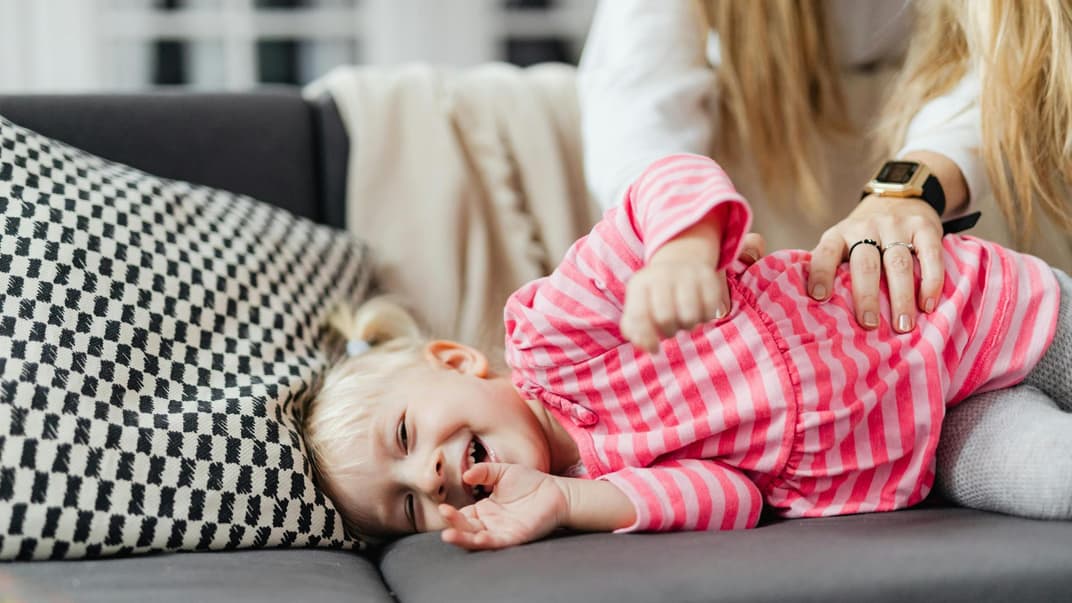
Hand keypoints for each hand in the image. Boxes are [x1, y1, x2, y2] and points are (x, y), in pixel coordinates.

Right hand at [439, 463, 567, 549]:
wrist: (556, 491)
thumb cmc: (530, 482)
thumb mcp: (502, 472)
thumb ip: (483, 472)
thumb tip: (466, 475)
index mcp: (484, 510)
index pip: (462, 515)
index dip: (451, 514)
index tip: (443, 509)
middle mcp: (489, 524)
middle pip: (466, 528)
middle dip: (453, 524)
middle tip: (444, 515)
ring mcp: (501, 532)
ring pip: (477, 539)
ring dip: (463, 538)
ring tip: (448, 535)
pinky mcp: (515, 537)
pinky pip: (498, 542)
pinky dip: (487, 542)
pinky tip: (478, 539)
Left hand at [621, 229, 764, 352]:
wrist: (681, 262)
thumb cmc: (655, 296)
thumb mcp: (638, 307)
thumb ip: (635, 330)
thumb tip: (651, 347)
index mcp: (640, 284)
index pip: (638, 316)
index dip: (647, 338)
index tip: (655, 349)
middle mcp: (661, 275)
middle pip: (665, 318)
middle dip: (669, 331)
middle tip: (672, 327)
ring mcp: (685, 273)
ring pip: (690, 316)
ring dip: (689, 326)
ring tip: (685, 318)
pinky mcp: (708, 276)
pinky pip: (710, 311)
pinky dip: (706, 318)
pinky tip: (700, 311)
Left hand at [808, 195, 942, 331]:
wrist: (898, 199)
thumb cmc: (864, 236)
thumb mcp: (843, 243)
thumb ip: (836, 269)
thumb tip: (823, 312)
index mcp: (839, 234)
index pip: (825, 253)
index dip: (821, 274)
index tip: (819, 298)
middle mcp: (865, 227)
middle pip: (865, 264)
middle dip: (867, 297)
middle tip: (869, 325)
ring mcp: (895, 225)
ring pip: (898, 264)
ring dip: (901, 297)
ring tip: (903, 326)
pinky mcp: (923, 227)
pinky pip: (930, 256)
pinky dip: (931, 282)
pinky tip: (928, 305)